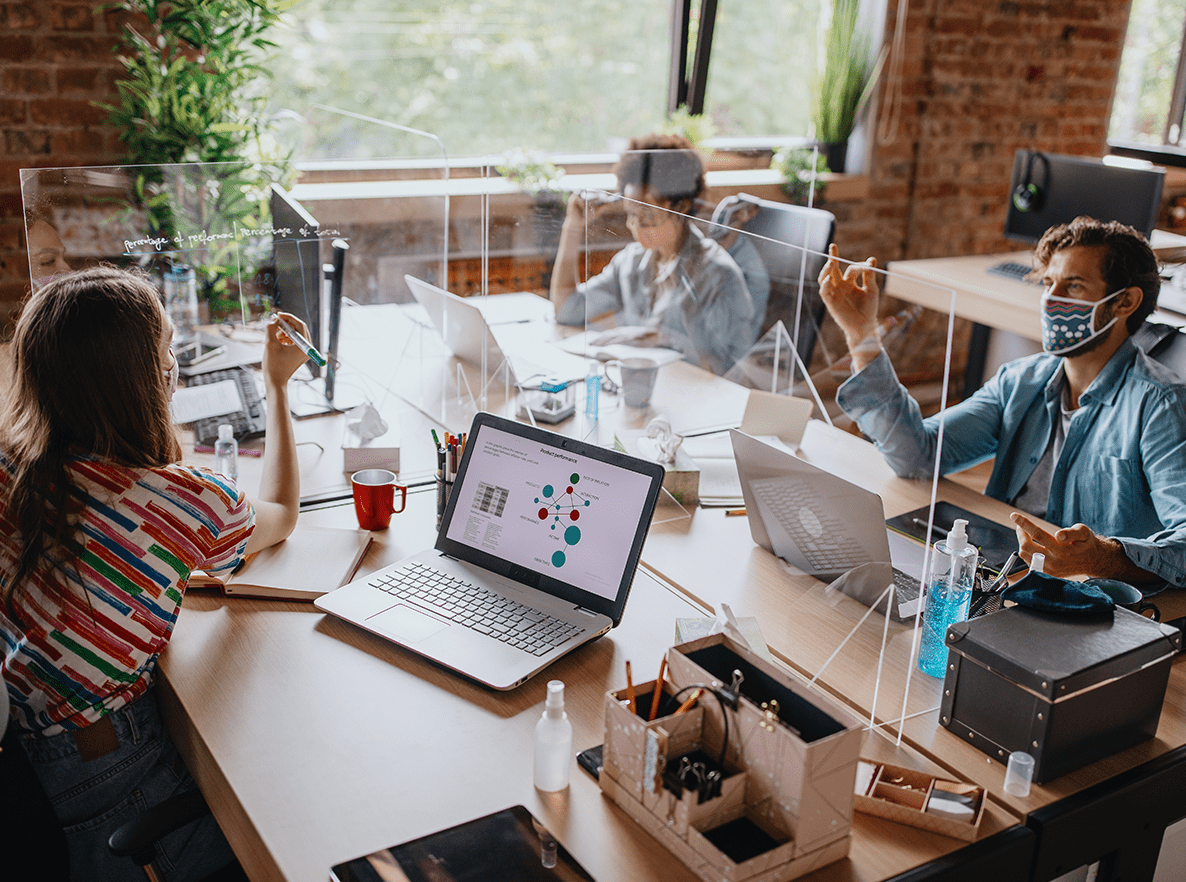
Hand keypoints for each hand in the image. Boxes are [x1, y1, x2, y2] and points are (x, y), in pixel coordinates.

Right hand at [263, 312, 314, 390]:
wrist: (275, 382)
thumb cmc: (273, 365)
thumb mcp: (269, 344)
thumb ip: (270, 328)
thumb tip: (274, 319)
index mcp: (304, 346)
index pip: (300, 325)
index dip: (288, 317)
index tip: (278, 315)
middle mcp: (307, 349)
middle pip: (299, 329)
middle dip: (287, 324)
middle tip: (275, 321)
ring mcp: (304, 352)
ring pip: (296, 334)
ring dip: (285, 331)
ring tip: (275, 335)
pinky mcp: (299, 355)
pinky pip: (294, 341)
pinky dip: (285, 338)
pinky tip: (277, 340)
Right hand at [817, 243, 879, 351]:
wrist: (865, 326)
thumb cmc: (869, 309)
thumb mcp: (871, 290)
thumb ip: (869, 275)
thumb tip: (872, 259)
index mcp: (849, 282)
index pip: (851, 269)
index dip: (860, 266)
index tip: (869, 265)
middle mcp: (839, 286)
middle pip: (832, 269)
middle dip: (832, 258)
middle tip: (833, 247)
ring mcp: (834, 293)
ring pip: (825, 278)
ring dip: (826, 270)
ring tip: (831, 262)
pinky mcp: (830, 302)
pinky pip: (824, 292)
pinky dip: (825, 285)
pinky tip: (828, 279)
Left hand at [1009, 512, 1127, 579]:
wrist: (1092, 561)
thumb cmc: (1086, 543)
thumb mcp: (1084, 533)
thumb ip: (1072, 532)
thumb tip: (1059, 535)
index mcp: (1062, 550)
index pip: (1038, 535)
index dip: (1024, 524)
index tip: (1014, 516)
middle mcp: (1054, 562)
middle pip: (1026, 546)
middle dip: (1020, 533)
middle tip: (1020, 524)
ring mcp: (1049, 569)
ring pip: (1025, 554)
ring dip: (1022, 542)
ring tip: (1026, 533)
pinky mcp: (1047, 573)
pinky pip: (1029, 561)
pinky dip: (1026, 551)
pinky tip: (1032, 545)